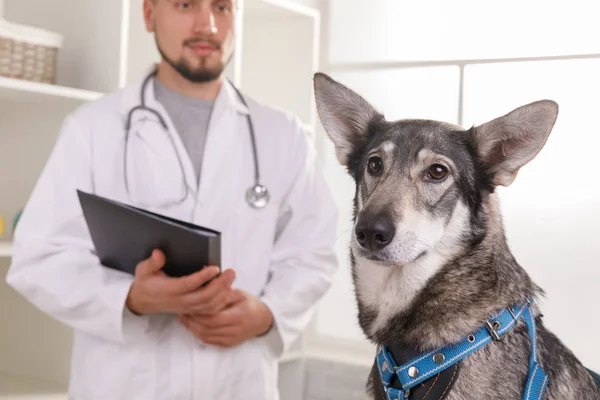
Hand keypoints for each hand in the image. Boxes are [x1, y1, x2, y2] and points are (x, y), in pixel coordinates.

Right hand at [125, 249, 241, 314]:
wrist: (141, 302)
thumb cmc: (145, 283)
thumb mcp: (143, 270)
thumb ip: (152, 262)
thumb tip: (159, 253)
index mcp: (169, 290)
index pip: (189, 284)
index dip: (203, 277)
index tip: (215, 268)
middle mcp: (180, 301)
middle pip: (204, 297)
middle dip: (220, 284)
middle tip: (231, 271)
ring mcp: (186, 307)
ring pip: (209, 305)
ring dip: (223, 293)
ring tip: (231, 278)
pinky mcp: (191, 310)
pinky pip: (208, 310)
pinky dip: (220, 302)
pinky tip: (228, 290)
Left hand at [178, 290, 273, 347]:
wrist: (263, 320)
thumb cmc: (251, 305)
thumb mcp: (240, 293)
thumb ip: (225, 291)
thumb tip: (210, 283)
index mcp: (238, 316)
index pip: (214, 318)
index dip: (200, 314)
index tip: (190, 305)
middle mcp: (234, 330)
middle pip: (207, 329)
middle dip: (193, 321)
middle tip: (183, 311)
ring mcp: (231, 339)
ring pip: (206, 337)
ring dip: (193, 329)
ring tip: (184, 318)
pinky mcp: (228, 344)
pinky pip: (209, 341)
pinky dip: (199, 334)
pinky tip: (192, 326)